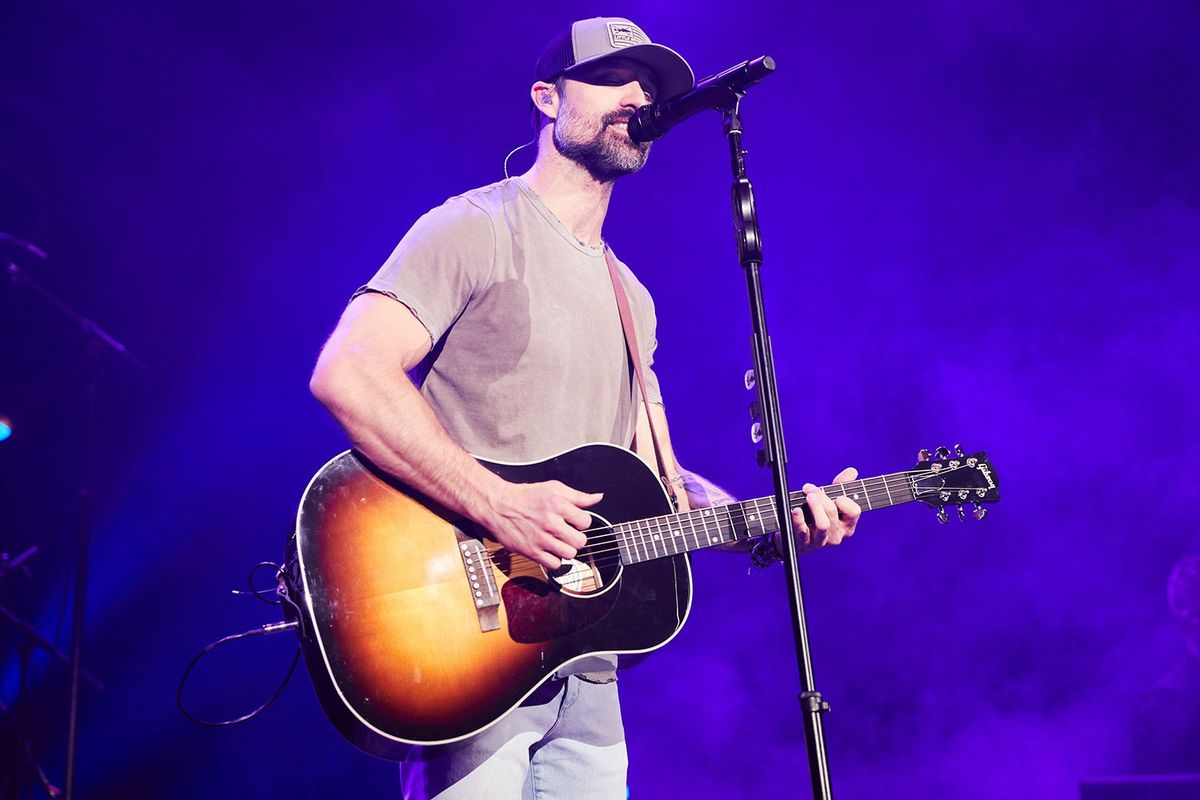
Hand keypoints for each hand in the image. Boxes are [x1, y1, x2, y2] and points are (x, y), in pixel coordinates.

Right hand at [482, 481, 601, 570]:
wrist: (498, 506)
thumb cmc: (526, 496)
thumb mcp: (553, 488)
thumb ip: (578, 496)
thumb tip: (598, 498)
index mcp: (558, 505)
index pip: (586, 522)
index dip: (581, 522)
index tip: (573, 521)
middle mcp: (551, 522)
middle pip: (580, 541)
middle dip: (576, 538)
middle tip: (567, 533)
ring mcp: (541, 539)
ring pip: (570, 554)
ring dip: (566, 550)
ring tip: (558, 542)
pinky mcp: (532, 551)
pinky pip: (555, 565)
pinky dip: (554, 560)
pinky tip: (549, 550)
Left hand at [791, 467, 861, 551]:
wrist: (795, 537)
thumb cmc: (817, 516)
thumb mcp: (830, 500)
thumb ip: (842, 485)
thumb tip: (852, 471)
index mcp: (847, 526)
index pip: (854, 511)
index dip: (845, 500)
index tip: (836, 494)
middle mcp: (836, 535)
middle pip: (833, 512)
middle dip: (821, 496)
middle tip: (810, 488)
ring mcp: (821, 542)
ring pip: (823, 525)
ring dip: (815, 507)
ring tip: (808, 496)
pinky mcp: (804, 544)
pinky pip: (803, 532)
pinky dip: (799, 519)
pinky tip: (796, 510)